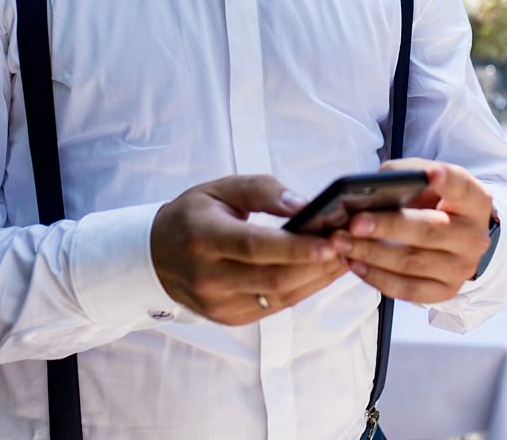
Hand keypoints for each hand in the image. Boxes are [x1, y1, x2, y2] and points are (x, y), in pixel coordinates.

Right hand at [150, 174, 343, 326]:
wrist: (155, 255)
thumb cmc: (194, 215)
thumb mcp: (221, 188)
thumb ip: (264, 191)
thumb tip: (304, 204)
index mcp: (205, 238)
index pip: (255, 246)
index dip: (296, 247)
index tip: (332, 240)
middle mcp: (209, 277)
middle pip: (273, 277)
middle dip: (318, 263)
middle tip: (351, 243)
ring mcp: (217, 304)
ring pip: (279, 296)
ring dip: (318, 278)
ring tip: (347, 255)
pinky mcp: (228, 318)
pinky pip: (275, 306)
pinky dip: (304, 289)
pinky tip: (324, 271)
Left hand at [328, 161, 494, 305]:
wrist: (457, 237)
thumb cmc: (435, 202)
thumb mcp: (429, 181)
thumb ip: (407, 175)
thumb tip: (374, 185)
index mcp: (475, 202)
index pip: (462, 188)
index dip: (446, 181)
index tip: (430, 173)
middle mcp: (474, 237)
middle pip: (428, 231)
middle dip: (387, 226)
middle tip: (354, 222)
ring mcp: (461, 268)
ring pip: (411, 263)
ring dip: (372, 253)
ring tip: (342, 243)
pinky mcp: (445, 291)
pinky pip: (406, 290)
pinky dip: (377, 277)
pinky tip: (355, 264)